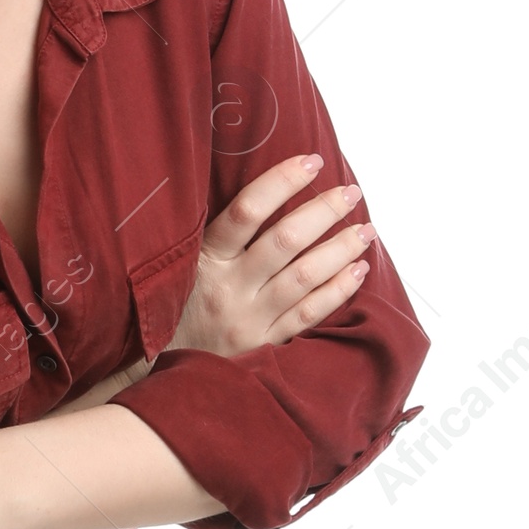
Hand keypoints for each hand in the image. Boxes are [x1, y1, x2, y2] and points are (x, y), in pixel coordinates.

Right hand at [169, 152, 372, 360]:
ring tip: (366, 231)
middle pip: (286, 241)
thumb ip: (220, 236)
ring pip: (304, 277)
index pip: (247, 210)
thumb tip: (269, 190)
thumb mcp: (184, 265)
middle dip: (324, 212)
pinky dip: (337, 290)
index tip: (312, 161)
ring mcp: (249, 319)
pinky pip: (308, 315)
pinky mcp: (264, 347)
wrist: (163, 367)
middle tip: (352, 193)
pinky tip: (357, 270)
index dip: (282, 182)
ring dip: (340, 249)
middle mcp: (229, 288)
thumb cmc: (180, 305)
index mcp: (206, 259)